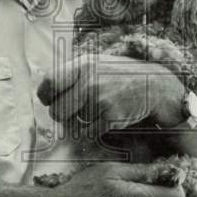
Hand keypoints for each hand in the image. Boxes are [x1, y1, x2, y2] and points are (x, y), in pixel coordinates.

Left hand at [37, 55, 182, 131]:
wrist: (151, 84)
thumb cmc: (117, 75)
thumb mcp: (94, 63)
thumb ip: (70, 74)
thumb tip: (44, 93)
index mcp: (82, 65)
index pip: (48, 83)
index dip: (46, 96)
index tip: (50, 100)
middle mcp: (89, 81)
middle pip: (57, 111)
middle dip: (62, 115)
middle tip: (73, 110)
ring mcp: (100, 100)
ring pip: (72, 125)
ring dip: (79, 123)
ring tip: (93, 110)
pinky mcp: (110, 117)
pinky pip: (88, 133)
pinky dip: (92, 130)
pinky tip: (103, 118)